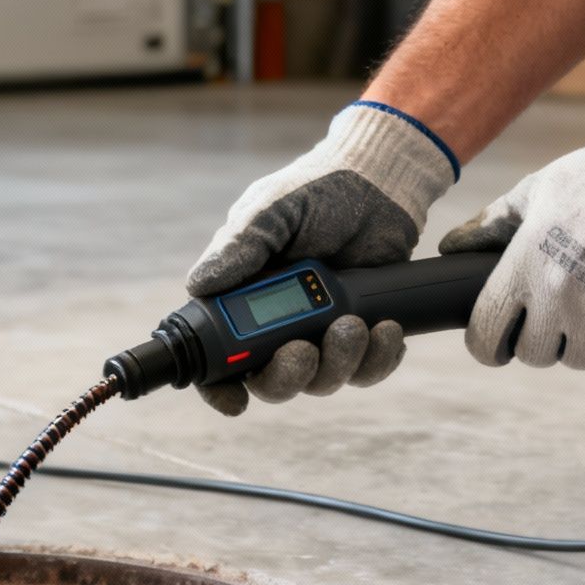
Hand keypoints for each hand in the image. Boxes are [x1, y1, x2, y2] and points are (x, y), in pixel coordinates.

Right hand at [187, 102, 457, 414]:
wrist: (381, 182)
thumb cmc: (317, 190)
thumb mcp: (271, 212)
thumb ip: (239, 248)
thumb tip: (198, 285)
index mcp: (243, 300)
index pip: (219, 360)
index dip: (219, 388)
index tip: (235, 402)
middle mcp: (279, 325)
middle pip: (273, 382)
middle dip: (288, 376)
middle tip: (304, 349)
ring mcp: (322, 331)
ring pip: (323, 380)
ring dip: (339, 362)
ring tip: (353, 323)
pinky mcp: (364, 331)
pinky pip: (368, 369)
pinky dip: (378, 358)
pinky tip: (386, 328)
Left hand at [439, 75, 584, 369]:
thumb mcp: (535, 192)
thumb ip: (490, 225)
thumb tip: (452, 248)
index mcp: (523, 270)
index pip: (485, 336)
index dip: (488, 344)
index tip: (498, 340)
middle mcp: (557, 302)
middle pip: (534, 354)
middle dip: (542, 339)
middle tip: (559, 314)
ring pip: (580, 359)